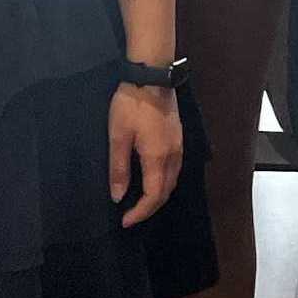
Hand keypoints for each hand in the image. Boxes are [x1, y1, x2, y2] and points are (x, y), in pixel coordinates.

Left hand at [109, 84, 183, 226]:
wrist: (152, 76)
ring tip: (141, 202)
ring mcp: (179, 147)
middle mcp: (173, 156)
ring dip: (158, 196)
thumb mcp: (118, 137)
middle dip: (149, 208)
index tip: (125, 221)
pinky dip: (164, 182)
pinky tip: (152, 179)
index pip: (153, 196)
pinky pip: (174, 170)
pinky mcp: (178, 138)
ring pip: (173, 181)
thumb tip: (118, 196)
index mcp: (157, 158)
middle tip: (131, 215)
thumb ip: (119, 169)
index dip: (140, 212)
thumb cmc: (131, 106)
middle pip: (166, 192)